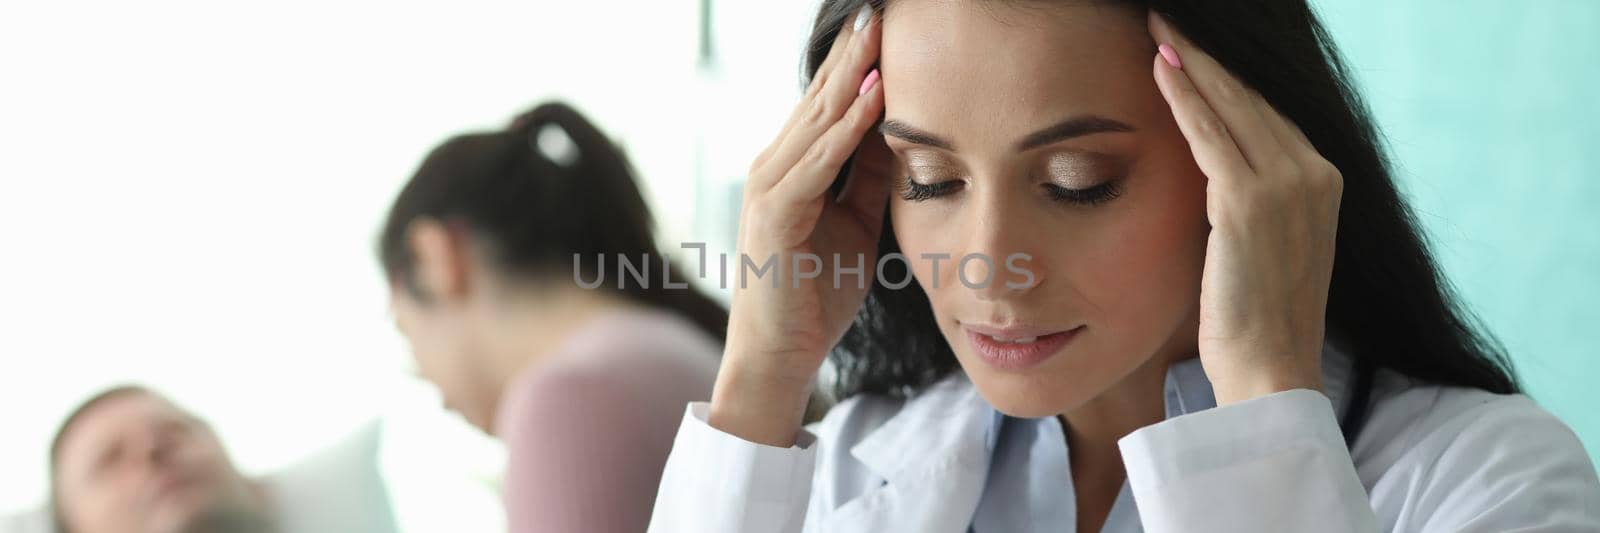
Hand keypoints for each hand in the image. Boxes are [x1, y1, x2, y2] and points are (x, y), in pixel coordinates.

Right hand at [709, 7, 891, 445]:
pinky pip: (819, 161)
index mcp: (792, 167)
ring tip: (880, 32)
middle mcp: (774, 166)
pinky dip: (847, 128)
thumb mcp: (856, 225)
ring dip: (852, 74)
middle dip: (855, 51)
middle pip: (822, 96)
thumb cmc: (815, 295)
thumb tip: (902, 136)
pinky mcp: (777, 213)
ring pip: (818, 119)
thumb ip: (870, 180)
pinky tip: (873, 98)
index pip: (828, 100)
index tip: (889, 24)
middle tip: (882, 8)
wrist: (780, 354)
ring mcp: (770, 186)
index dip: (858, 61)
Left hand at [1148, 12, 1341, 405]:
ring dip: (1191, 63)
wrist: (1269, 369)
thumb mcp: (1260, 244)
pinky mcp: (1249, 201)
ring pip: (1231, 106)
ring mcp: (1287, 185)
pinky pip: (1209, 134)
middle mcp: (1314, 174)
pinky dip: (1183, 97)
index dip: (1228, 78)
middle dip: (1207, 57)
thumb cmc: (1254, 316)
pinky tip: (1160, 69)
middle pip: (1251, 97)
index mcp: (1322, 182)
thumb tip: (1209, 169)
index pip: (1268, 112)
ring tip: (1159, 30)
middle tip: (1169, 23)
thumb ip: (1245, 200)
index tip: (1193, 48)